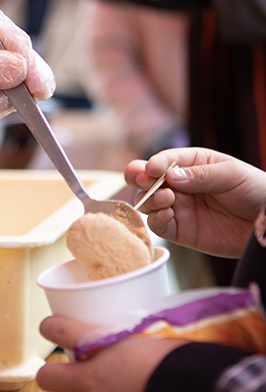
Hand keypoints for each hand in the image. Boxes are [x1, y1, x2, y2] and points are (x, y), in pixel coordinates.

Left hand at [36, 315, 184, 391]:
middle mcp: (92, 382)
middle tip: (69, 375)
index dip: (52, 328)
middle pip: (47, 378)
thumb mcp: (154, 338)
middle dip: (55, 376)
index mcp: (102, 350)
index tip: (51, 327)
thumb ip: (136, 338)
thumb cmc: (181, 366)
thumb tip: (143, 332)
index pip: (60, 330)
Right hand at [125, 147, 265, 257]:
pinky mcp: (179, 231)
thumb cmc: (256, 191)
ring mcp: (176, 207)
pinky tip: (166, 215)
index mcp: (190, 163)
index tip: (152, 169)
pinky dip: (155, 220)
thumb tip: (170, 176)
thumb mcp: (231, 175)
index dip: (154, 164)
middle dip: (137, 177)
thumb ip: (200, 175)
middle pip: (144, 179)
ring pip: (146, 202)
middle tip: (142, 180)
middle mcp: (178, 185)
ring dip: (149, 199)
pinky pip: (157, 225)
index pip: (163, 160)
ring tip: (166, 200)